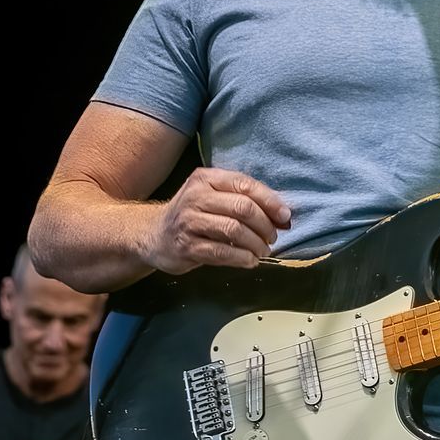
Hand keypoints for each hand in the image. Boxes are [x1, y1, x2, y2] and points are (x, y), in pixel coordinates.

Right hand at [143, 167, 291, 273]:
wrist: (154, 236)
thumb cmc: (193, 215)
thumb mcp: (213, 197)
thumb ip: (243, 200)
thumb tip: (284, 216)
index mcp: (206, 179)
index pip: (245, 184)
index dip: (270, 201)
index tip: (285, 217)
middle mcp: (196, 196)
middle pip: (242, 208)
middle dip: (265, 225)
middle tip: (272, 237)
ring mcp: (189, 222)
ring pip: (234, 230)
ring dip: (256, 243)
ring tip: (263, 250)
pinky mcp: (187, 246)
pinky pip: (222, 252)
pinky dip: (242, 258)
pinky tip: (250, 261)